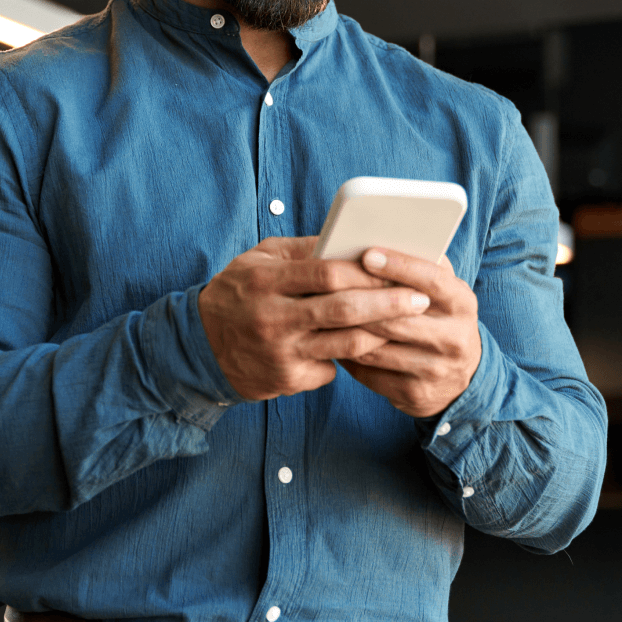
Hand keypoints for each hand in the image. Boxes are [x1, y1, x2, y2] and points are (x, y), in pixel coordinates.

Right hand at [198, 236, 431, 401]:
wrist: (200, 346)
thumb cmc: (238, 292)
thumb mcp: (259, 260)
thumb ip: (301, 251)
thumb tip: (348, 241)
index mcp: (264, 281)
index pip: (325, 273)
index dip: (365, 270)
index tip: (396, 267)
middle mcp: (272, 319)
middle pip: (343, 310)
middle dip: (388, 303)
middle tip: (420, 299)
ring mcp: (280, 353)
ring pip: (345, 344)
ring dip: (382, 332)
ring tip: (407, 321)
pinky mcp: (286, 381)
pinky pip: (331, 368)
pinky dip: (349, 356)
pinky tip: (366, 345)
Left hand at [339, 249, 481, 417]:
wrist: (462, 377)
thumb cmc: (439, 317)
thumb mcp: (442, 292)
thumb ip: (421, 266)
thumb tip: (382, 236)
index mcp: (462, 304)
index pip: (432, 280)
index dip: (399, 266)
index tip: (367, 253)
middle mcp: (454, 338)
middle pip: (397, 317)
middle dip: (359, 299)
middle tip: (326, 282)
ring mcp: (435, 369)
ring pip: (377, 346)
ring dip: (345, 327)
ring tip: (320, 307)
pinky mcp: (415, 393)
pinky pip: (369, 371)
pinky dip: (346, 353)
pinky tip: (329, 337)